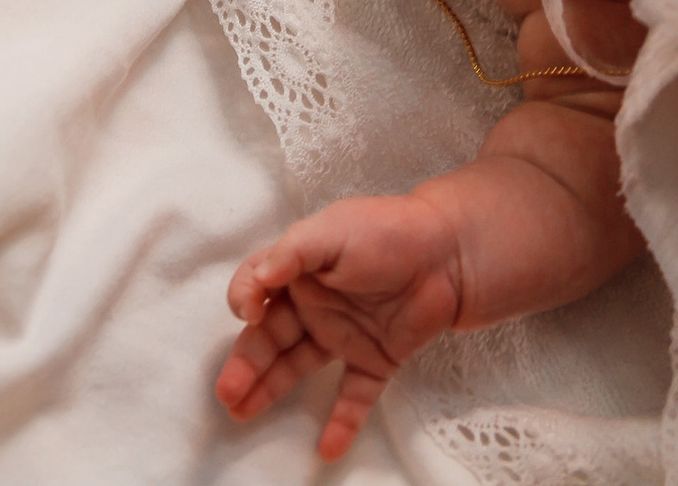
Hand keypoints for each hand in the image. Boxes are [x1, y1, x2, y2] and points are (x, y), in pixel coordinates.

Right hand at [218, 195, 466, 458]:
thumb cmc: (388, 232)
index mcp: (301, 269)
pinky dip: (342, 422)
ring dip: (269, 389)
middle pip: (270, 336)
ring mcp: (344, 334)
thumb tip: (259, 280)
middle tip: (226, 391)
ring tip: (241, 414)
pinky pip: (354, 395)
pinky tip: (326, 448)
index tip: (249, 311)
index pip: (257, 287)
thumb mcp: (333, 230)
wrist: (451, 252)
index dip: (245, 299)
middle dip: (245, 363)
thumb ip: (293, 252)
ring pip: (298, 366)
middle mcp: (316, 304)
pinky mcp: (376, 358)